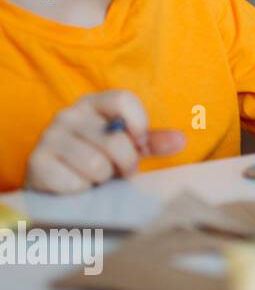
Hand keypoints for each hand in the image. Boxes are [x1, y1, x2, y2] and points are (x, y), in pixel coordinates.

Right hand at [25, 91, 185, 193]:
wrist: (54, 182)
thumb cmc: (97, 158)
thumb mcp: (127, 146)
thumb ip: (152, 142)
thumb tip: (180, 140)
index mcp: (93, 103)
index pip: (124, 100)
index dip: (140, 125)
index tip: (140, 143)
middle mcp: (68, 115)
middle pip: (115, 139)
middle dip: (126, 163)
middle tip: (120, 170)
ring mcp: (49, 137)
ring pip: (96, 164)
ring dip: (102, 178)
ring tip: (96, 176)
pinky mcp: (37, 163)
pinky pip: (76, 182)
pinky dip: (82, 189)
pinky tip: (76, 183)